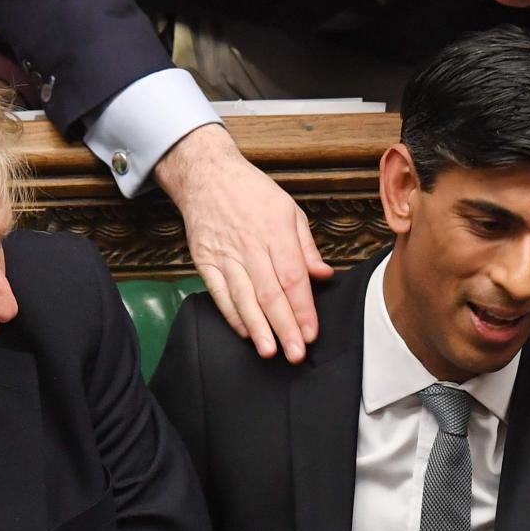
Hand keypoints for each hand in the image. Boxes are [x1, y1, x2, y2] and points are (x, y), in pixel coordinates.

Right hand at [156, 124, 333, 362]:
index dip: (303, 309)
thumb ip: (307, 247)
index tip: (311, 333)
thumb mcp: (289, 210)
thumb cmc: (250, 192)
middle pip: (270, 294)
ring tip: (270, 351)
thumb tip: (324, 275)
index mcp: (276, 233)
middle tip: (295, 354)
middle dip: (285, 328)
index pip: (293, 278)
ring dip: (258, 328)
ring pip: (244, 298)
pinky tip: (245, 332)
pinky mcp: (205, 262)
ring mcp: (225, 255)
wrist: (206, 176)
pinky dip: (232, 315)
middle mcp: (250, 246)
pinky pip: (219, 294)